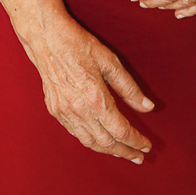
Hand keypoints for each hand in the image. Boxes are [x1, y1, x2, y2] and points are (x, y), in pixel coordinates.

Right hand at [23, 13, 153, 162]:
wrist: (47, 38)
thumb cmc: (79, 45)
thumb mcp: (110, 62)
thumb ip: (129, 88)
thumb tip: (148, 107)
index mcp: (96, 98)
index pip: (121, 130)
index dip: (136, 141)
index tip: (147, 146)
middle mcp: (79, 110)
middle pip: (107, 142)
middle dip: (125, 151)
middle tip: (139, 156)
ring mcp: (65, 112)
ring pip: (90, 142)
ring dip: (108, 150)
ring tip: (123, 152)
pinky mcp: (55, 111)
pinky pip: (76, 134)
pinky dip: (91, 141)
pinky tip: (100, 139)